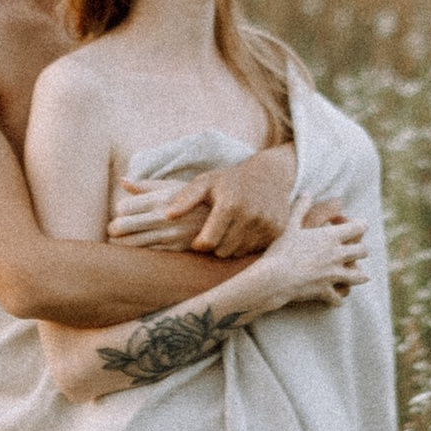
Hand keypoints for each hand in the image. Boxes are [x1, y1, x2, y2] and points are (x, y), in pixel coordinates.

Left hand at [107, 140, 293, 258]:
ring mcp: (265, 224)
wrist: (270, 177)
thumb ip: (180, 196)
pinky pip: (252, 252)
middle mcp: (249, 215)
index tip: (194, 242)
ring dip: (226, 249)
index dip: (198, 245)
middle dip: (211, 248)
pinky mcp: (276, 232)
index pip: (206, 242)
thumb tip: (155, 209)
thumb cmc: (228, 180)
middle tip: (206, 239)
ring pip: (236, 254)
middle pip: (221, 251)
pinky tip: (239, 236)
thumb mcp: (204, 182)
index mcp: (228, 204)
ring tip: (221, 237)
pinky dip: (243, 247)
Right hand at [245, 214, 365, 311]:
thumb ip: (300, 208)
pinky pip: (339, 298)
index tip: (345, 225)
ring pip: (359, 276)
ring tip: (360, 275)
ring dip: (360, 275)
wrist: (274, 278)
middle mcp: (337, 255)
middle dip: (361, 249)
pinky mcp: (326, 291)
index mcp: (331, 237)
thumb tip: (307, 193)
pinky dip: (338, 298)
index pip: (359, 227)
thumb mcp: (290, 225)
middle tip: (354, 249)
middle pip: (363, 251)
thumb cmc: (281, 249)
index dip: (357, 224)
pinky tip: (337, 298)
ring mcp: (333, 275)